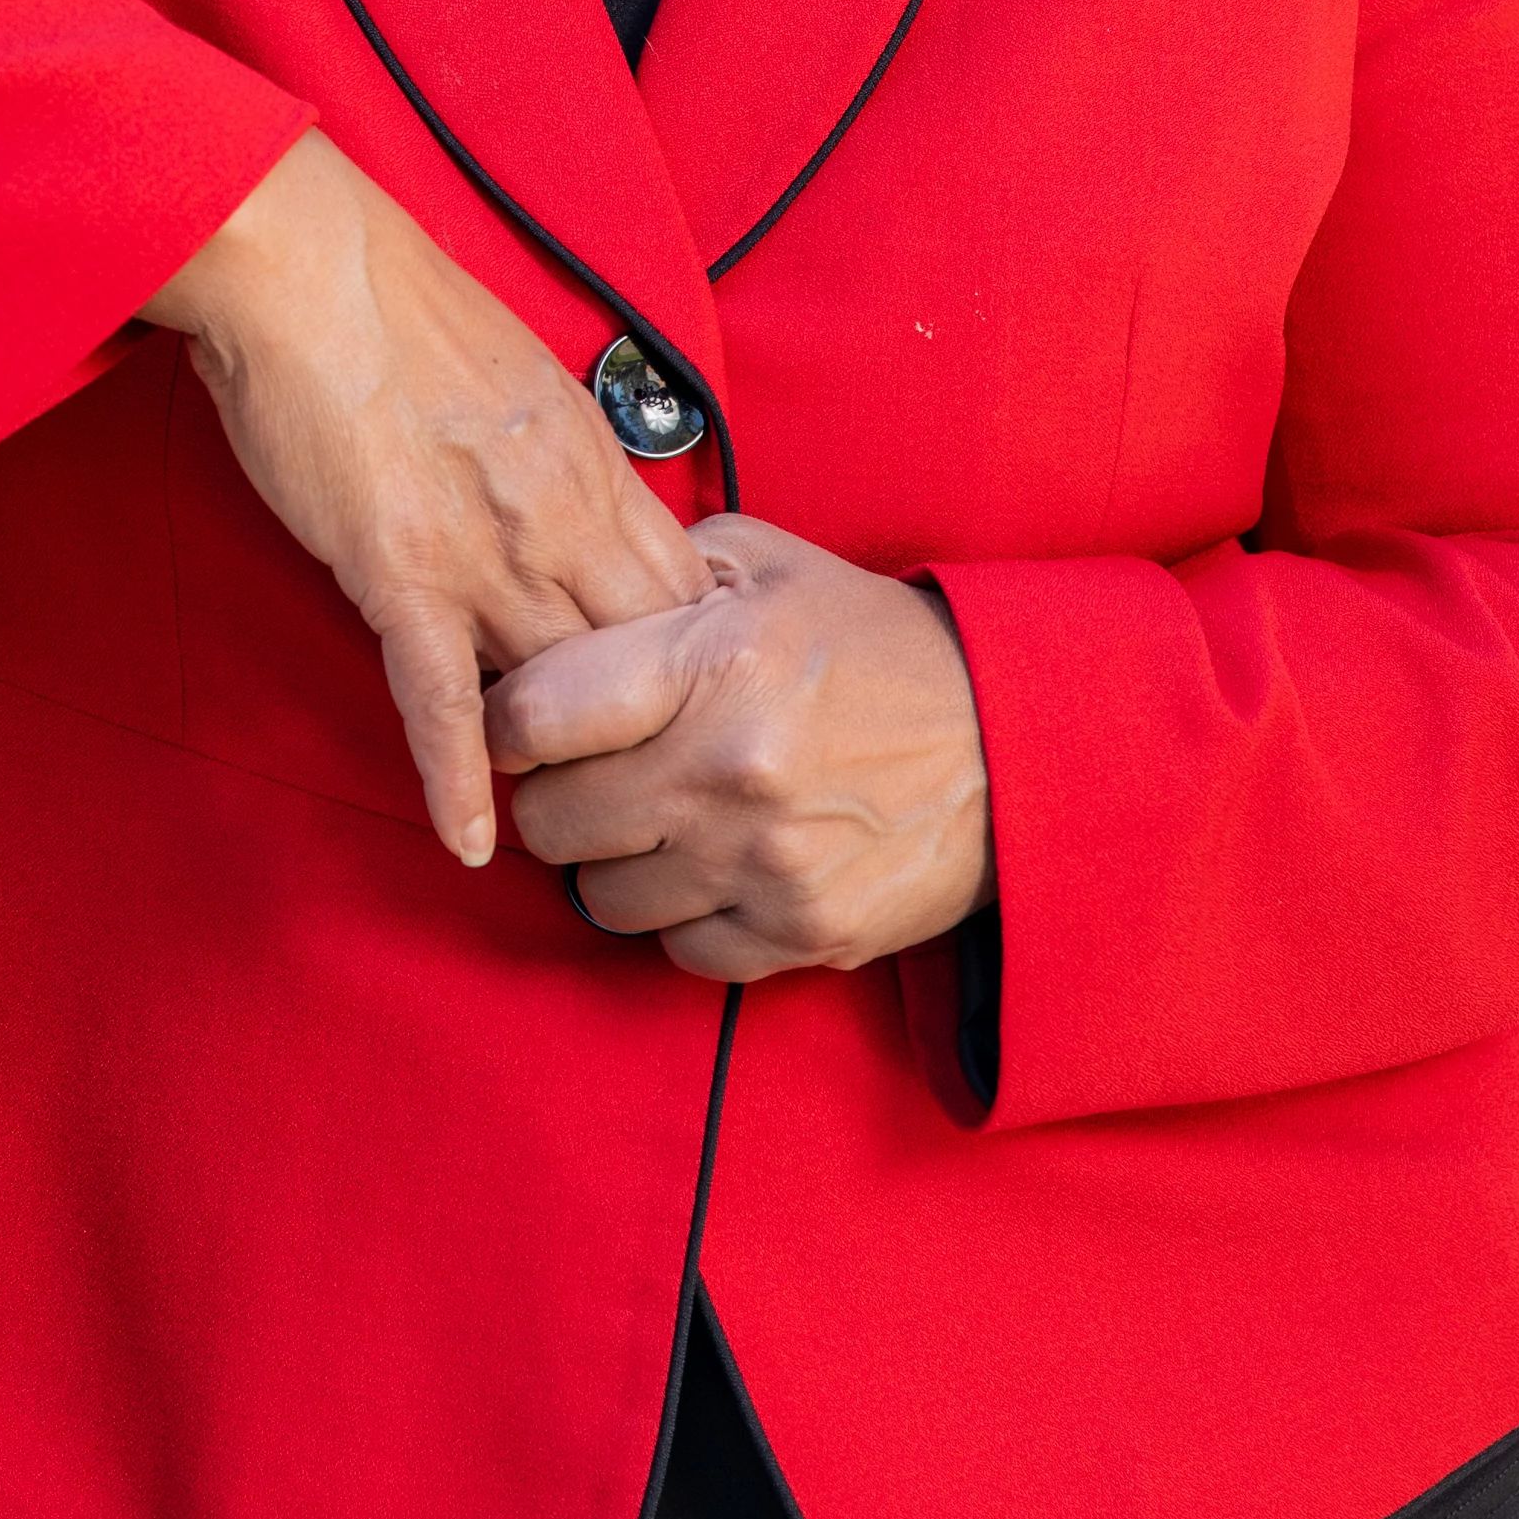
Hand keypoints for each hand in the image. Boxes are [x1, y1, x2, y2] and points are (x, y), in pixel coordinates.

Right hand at [148, 133, 710, 870]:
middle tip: (660, 806)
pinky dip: (459, 773)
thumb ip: (567, 457)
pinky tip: (473, 838)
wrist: (310, 267)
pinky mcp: (401, 573)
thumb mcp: (524, 377)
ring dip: (572, 766)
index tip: (707, 718)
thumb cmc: (400, 306)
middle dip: (659, 737)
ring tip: (581, 837)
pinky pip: (440, 696)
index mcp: (595, 462)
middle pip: (645, 659)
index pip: (684, 590)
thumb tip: (590, 508)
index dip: (701, 665)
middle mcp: (561, 516)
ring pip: (562, 687)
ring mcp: (485, 552)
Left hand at [484, 512, 991, 981]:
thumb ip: (660, 566)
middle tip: (590, 774)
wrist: (1014, 742)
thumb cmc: (877, 647)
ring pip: (602, 899)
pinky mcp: (799, 934)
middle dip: (555, 796)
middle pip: (550, 823)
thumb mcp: (772, 566)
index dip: (504, 724)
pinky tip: (713, 868)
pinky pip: (678, 951)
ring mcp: (763, 864)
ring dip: (615, 864)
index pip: (532, 718)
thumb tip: (565, 592)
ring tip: (658, 820)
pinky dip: (682, 918)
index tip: (519, 725)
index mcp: (713, 663)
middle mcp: (728, 771)